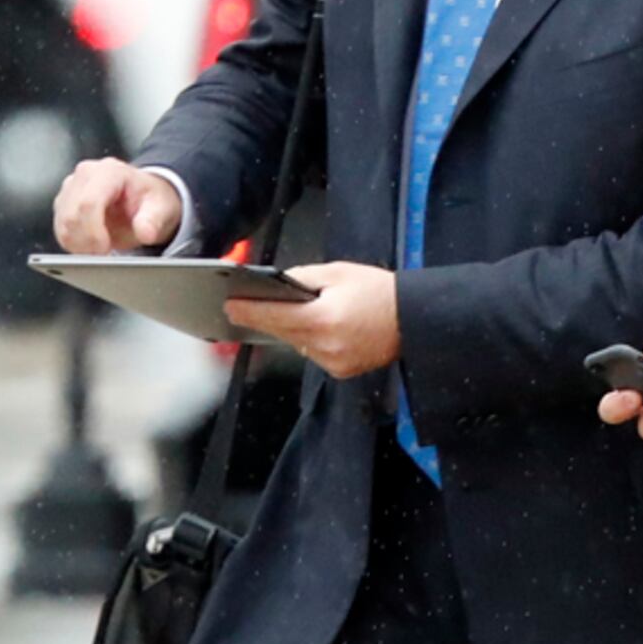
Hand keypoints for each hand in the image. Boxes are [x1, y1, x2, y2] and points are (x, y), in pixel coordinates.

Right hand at [53, 159, 181, 254]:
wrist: (143, 197)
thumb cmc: (149, 199)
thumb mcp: (161, 208)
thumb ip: (153, 220)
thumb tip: (145, 232)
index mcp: (110, 172)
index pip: (88, 202)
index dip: (93, 231)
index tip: (105, 249)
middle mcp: (86, 175)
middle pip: (71, 215)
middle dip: (85, 242)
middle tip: (103, 254)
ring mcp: (71, 187)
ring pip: (62, 223)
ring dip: (78, 244)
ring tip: (99, 250)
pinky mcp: (64, 202)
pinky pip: (60, 229)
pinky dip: (72, 243)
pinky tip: (90, 246)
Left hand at [225, 261, 398, 378]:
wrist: (413, 319)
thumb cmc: (379, 292)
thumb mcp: (338, 273)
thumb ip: (303, 278)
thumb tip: (278, 285)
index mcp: (321, 318)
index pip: (273, 315)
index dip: (248, 311)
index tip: (229, 307)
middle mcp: (324, 345)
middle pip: (281, 332)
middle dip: (267, 318)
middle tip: (250, 305)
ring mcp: (333, 362)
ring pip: (297, 344)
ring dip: (293, 329)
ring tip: (307, 312)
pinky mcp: (341, 371)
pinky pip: (315, 354)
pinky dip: (313, 341)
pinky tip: (327, 328)